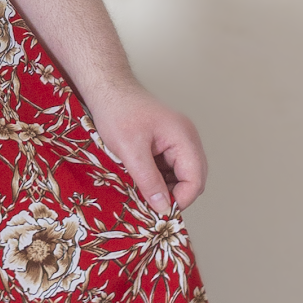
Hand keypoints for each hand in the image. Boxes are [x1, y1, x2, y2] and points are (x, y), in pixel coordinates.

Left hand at [84, 82, 206, 213]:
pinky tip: (140, 181)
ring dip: (165, 188)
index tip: (159, 213)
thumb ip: (149, 180)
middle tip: (151, 207)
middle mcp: (186, 139)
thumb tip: (163, 207)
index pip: (195, 179)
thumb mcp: (130, 151)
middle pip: (193, 179)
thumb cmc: (118, 112)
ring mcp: (177, 141)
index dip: (180, 200)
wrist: (106, 90)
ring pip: (181, 176)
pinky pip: (169, 169)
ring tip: (142, 193)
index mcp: (184, 138)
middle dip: (174, 196)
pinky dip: (158, 179)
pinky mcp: (166, 144)